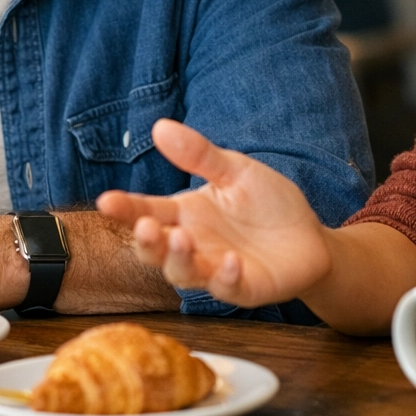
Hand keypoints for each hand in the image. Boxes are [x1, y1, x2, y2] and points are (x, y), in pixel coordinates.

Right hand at [96, 120, 333, 308]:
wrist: (309, 235)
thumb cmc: (267, 202)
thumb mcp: (235, 170)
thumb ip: (199, 155)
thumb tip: (160, 126)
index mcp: (185, 214)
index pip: (147, 211)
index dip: (125, 208)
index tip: (106, 200)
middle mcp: (193, 245)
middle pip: (155, 251)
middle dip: (146, 242)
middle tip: (145, 227)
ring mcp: (215, 270)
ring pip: (184, 274)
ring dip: (179, 259)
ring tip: (182, 240)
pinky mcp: (244, 288)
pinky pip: (228, 289)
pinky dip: (226, 277)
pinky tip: (231, 261)